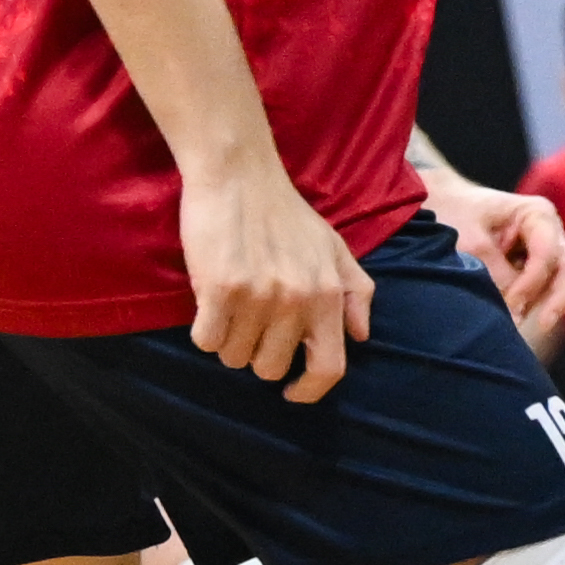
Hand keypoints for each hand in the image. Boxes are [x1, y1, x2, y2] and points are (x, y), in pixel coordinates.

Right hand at [178, 154, 378, 401]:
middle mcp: (298, 299)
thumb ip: (355, 291)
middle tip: (250, 318)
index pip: (330, 368)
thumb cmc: (285, 214)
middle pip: (269, 369)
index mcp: (329, 293)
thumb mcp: (333, 247)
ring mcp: (259, 296)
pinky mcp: (221, 289)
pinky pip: (205, 341)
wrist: (240, 174)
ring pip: (233, 357)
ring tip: (232, 300)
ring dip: (228, 338)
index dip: (309, 390)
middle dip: (256, 352)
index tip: (291, 390)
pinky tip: (209, 297)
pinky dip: (203, 327)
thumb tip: (361, 337)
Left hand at [426, 167, 564, 330]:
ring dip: (540, 305)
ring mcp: (543, 251)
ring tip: (514, 327)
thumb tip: (517, 314)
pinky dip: (528, 306)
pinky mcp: (531, 269)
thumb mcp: (470, 243)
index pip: (548, 253)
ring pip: (556, 284)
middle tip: (542, 326)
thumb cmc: (454, 215)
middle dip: (556, 299)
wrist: (436, 207)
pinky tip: (509, 321)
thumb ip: (496, 275)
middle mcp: (548, 231)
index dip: (532, 282)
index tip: (511, 306)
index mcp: (537, 214)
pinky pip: (540, 292)